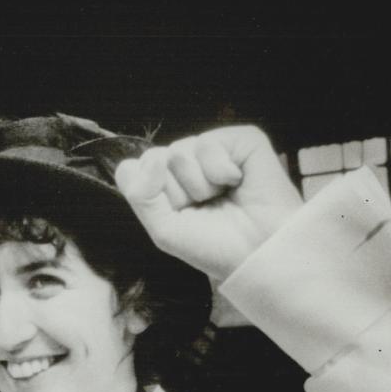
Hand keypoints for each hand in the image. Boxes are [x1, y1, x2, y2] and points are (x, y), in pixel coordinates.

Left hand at [113, 126, 303, 282]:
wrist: (258, 251)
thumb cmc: (215, 246)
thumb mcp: (164, 230)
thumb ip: (141, 196)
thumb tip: (150, 158)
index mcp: (167, 185)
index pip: (132, 170)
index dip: (149, 194)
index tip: (175, 214)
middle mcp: (186, 164)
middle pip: (153, 159)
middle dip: (176, 192)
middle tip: (204, 208)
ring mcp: (212, 151)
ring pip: (178, 151)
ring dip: (199, 184)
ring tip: (222, 197)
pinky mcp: (240, 140)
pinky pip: (208, 143)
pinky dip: (219, 169)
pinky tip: (236, 182)